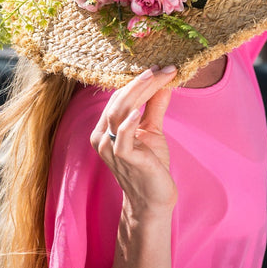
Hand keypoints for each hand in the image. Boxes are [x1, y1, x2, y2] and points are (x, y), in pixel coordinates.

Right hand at [90, 65, 177, 214]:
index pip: (120, 97)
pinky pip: (121, 137)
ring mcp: (110, 148)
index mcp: (106, 128)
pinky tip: (139, 110)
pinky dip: (128, 122)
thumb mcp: (153, 130)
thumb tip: (164, 82)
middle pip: (118, 100)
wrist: (154, 199)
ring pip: (119, 112)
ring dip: (139, 93)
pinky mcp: (122, 158)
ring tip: (156, 77)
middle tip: (163, 68)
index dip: (139, 81)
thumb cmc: (151, 167)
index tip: (161, 67)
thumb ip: (155, 106)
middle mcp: (102, 136)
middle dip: (142, 82)